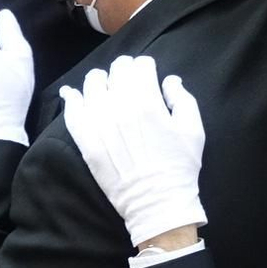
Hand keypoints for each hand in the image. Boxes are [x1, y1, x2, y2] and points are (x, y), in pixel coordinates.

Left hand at [60, 55, 207, 247]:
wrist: (155, 202)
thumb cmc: (179, 166)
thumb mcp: (194, 130)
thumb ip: (182, 98)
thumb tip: (169, 80)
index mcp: (148, 101)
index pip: (141, 65)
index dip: (146, 67)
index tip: (148, 74)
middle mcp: (120, 106)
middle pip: (116, 70)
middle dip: (125, 70)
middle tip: (130, 80)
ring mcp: (98, 121)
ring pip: (92, 83)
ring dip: (101, 81)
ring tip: (106, 88)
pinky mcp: (85, 138)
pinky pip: (72, 108)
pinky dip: (72, 97)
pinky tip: (75, 95)